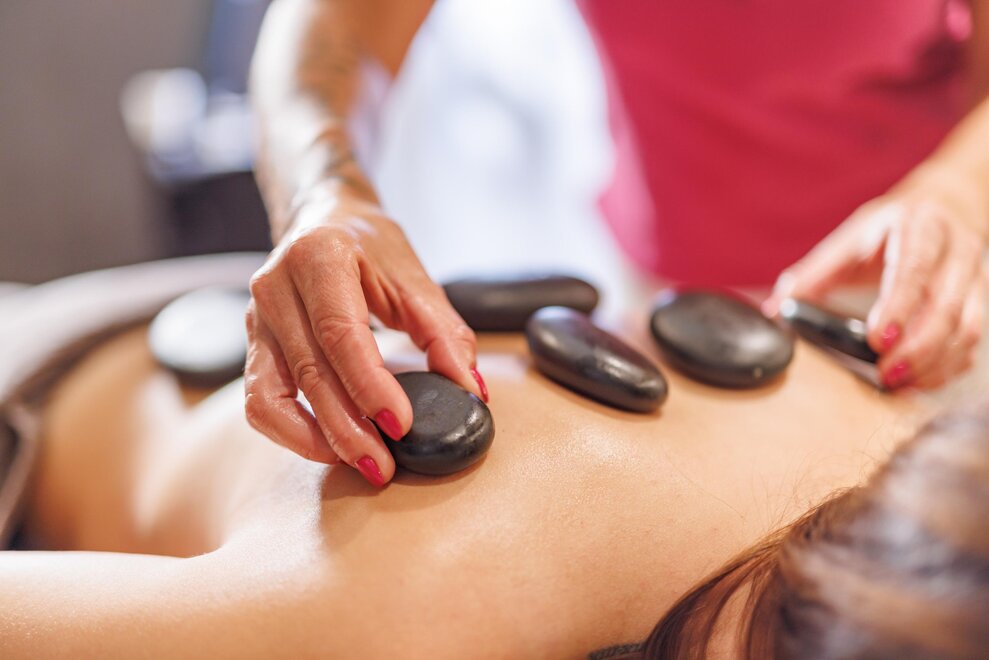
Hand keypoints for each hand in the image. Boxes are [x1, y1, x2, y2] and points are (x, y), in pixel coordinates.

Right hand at [244, 186, 484, 485]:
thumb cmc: (371, 246)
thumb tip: (470, 389)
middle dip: (349, 429)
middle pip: (310, 371)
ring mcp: (257, 317)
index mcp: (319, 257)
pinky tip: (329, 446)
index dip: (370, 384)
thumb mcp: (414, 277)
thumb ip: (444, 332)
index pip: (340, 332)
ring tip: (361, 462)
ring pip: (273, 395)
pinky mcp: (252, 344)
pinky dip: (292, 432)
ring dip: (317, 440)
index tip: (401, 425)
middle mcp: (277, 286)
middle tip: (385, 466)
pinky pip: (260, 401)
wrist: (325, 218)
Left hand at [764, 164, 988, 388]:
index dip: (898, 307)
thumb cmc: (889, 229)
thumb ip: (814, 274)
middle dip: (917, 346)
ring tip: (898, 383)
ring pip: (968, 326)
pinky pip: (974, 341)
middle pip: (946, 304)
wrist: (944, 207)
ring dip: (935, 362)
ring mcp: (975, 277)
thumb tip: (775, 309)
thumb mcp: (850, 239)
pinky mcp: (981, 301)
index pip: (913, 269)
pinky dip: (950, 365)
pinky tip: (921, 380)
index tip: (876, 340)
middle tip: (886, 373)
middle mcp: (956, 250)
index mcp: (919, 227)